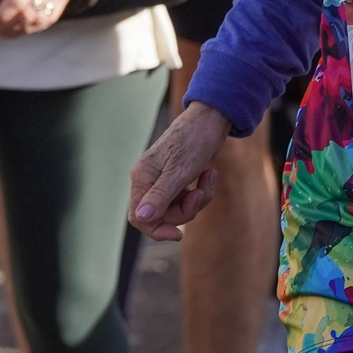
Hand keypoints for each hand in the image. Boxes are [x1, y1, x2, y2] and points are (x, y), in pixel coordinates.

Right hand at [129, 102, 228, 239]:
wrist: (213, 118)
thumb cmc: (195, 141)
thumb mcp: (179, 172)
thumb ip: (160, 196)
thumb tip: (142, 217)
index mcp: (141, 177)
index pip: (139, 217)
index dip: (157, 230)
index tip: (178, 234)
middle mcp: (148, 179)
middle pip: (161, 215)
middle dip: (185, 210)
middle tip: (199, 194)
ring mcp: (163, 179)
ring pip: (177, 208)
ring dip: (197, 199)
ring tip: (208, 178)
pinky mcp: (178, 177)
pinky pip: (187, 198)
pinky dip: (201, 191)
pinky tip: (210, 174)